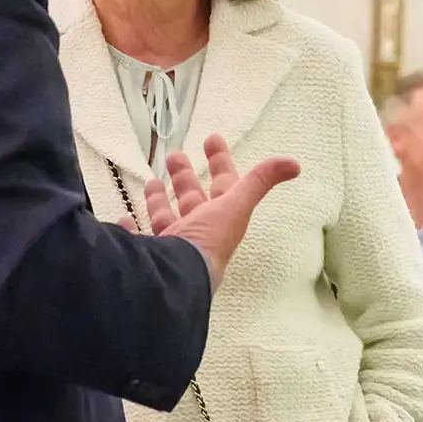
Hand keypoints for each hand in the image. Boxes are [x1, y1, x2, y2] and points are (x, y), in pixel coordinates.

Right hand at [143, 134, 300, 289]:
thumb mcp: (234, 207)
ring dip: (160, 200)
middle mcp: (197, 234)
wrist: (171, 283)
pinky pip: (138, 240)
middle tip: (174, 155)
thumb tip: (296, 163)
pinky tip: (126, 217)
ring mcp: (170, 247)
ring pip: (166, 219)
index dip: (220, 162)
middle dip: (185, 178)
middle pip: (193, 201)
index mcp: (219, 222)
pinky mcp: (144, 257)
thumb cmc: (204, 244)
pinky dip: (132, 227)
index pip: (223, 186)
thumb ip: (260, 182)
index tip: (212, 138)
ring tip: (151, 181)